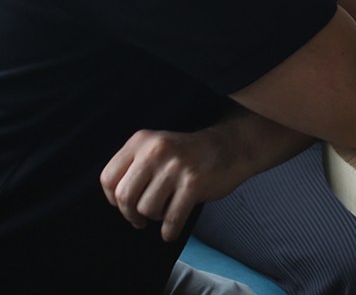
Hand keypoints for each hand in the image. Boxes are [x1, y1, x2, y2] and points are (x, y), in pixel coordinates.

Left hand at [100, 127, 248, 242]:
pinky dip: (170, 231)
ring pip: (146, 209)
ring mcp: (176, 166)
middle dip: (130, 214)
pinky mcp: (194, 182)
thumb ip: (134, 167)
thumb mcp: (156, 148)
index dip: (113, 199)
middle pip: (124, 196)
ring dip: (155, 217)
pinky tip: (171, 231)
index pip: (108, 178)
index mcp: (142, 140)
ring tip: (165, 210)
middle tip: (140, 218)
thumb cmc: (188, 155)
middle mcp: (157, 150)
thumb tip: (115, 202)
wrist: (231, 146)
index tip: (126, 204)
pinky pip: (172, 218)